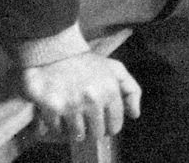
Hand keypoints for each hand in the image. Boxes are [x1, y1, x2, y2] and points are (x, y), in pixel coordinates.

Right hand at [21, 53, 140, 143]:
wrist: (55, 52)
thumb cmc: (87, 63)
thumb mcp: (115, 69)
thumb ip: (131, 90)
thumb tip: (135, 115)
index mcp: (110, 90)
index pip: (114, 126)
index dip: (108, 127)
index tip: (102, 122)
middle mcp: (94, 98)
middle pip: (96, 134)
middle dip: (92, 129)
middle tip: (86, 120)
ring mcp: (73, 104)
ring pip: (78, 136)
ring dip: (75, 130)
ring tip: (72, 117)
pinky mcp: (53, 108)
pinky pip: (58, 131)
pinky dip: (58, 127)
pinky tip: (59, 114)